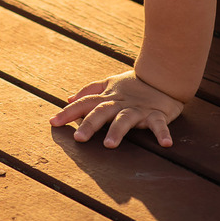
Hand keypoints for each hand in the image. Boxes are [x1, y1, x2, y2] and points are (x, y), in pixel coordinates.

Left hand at [49, 70, 184, 148]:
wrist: (163, 76)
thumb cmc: (133, 84)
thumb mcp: (109, 84)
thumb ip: (89, 91)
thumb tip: (68, 98)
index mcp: (107, 98)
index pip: (84, 103)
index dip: (69, 112)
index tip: (53, 122)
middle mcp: (119, 104)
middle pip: (101, 112)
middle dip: (90, 124)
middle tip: (78, 138)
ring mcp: (138, 109)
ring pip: (125, 120)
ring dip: (117, 131)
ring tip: (109, 144)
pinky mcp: (157, 114)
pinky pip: (160, 124)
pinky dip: (162, 133)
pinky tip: (166, 144)